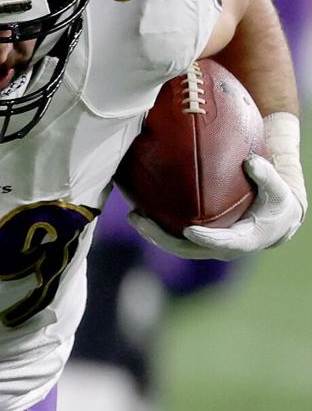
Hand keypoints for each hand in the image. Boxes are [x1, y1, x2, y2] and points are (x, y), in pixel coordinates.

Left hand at [129, 155, 305, 260]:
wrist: (273, 222)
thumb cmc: (275, 203)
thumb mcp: (277, 190)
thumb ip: (266, 176)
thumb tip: (251, 160)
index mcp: (244, 240)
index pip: (223, 243)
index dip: (206, 239)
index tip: (188, 230)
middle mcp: (222, 249)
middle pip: (188, 249)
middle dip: (162, 238)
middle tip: (140, 219)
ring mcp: (207, 247)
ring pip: (176, 246)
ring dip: (153, 234)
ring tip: (133, 216)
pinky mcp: (198, 242)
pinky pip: (174, 238)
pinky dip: (157, 228)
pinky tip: (140, 210)